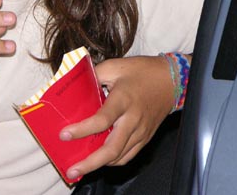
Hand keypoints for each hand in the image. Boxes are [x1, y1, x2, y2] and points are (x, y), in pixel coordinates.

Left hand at [60, 55, 173, 180]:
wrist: (172, 80)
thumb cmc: (142, 72)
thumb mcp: (114, 66)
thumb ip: (94, 75)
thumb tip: (74, 85)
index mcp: (123, 100)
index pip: (101, 120)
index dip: (82, 130)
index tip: (64, 135)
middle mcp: (132, 119)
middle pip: (111, 149)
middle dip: (90, 163)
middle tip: (72, 170)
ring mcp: (140, 131)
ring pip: (119, 157)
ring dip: (98, 165)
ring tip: (80, 168)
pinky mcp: (145, 138)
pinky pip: (128, 156)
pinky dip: (112, 161)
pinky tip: (99, 161)